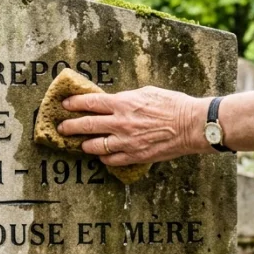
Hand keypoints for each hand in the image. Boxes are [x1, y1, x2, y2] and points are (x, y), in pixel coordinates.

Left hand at [56, 86, 209, 165]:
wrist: (191, 125)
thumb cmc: (172, 104)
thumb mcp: (146, 93)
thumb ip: (126, 99)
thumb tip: (114, 102)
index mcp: (122, 103)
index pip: (90, 103)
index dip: (74, 103)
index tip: (65, 104)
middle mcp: (120, 123)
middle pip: (86, 125)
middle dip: (70, 126)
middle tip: (62, 128)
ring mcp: (126, 141)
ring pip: (95, 146)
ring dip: (85, 145)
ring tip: (82, 144)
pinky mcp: (135, 155)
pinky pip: (112, 160)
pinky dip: (105, 158)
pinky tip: (102, 156)